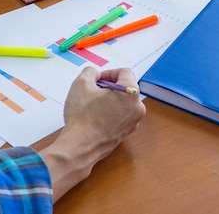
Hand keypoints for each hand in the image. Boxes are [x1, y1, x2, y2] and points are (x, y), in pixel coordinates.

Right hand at [40, 67, 145, 200]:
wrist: (80, 147)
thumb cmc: (82, 116)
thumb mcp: (81, 84)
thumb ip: (90, 72)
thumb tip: (95, 75)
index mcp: (131, 93)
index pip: (124, 72)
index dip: (108, 73)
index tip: (96, 80)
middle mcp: (137, 108)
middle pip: (125, 87)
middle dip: (109, 86)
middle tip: (93, 91)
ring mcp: (133, 122)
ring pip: (123, 102)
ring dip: (110, 99)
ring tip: (92, 105)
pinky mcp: (126, 133)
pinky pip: (121, 116)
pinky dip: (111, 112)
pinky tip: (95, 117)